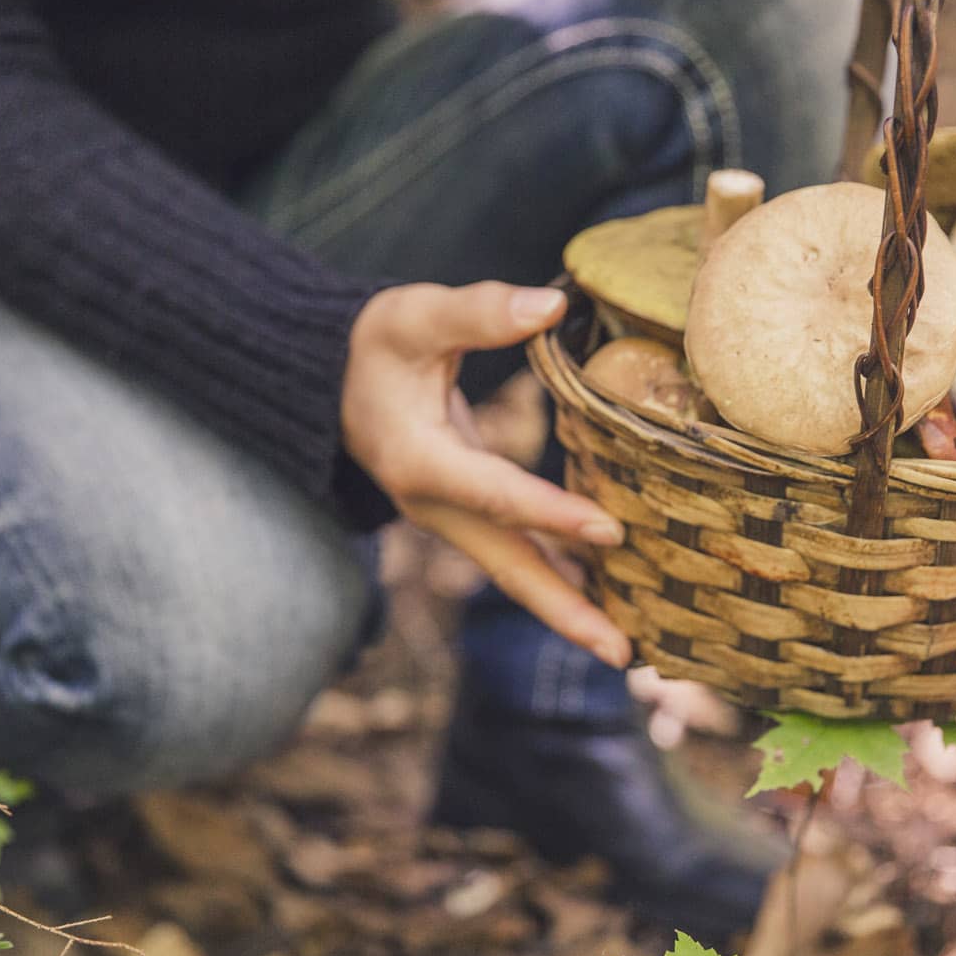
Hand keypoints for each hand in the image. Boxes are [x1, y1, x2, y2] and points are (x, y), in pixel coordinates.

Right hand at [342, 281, 632, 668]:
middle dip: (563, 611)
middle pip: (507, 566)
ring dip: (566, 612)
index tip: (609, 530)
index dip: (549, 513)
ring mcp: (449, 520)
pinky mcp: (466, 519)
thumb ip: (481, 310)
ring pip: (514, 574)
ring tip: (625, 649)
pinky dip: (559, 581)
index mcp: (419, 461)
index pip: (494, 494)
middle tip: (619, 652)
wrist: (331, 381)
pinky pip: (516, 558)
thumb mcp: (415, 315)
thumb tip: (552, 303)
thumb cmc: (374, 345)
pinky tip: (606, 601)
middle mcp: (434, 505)